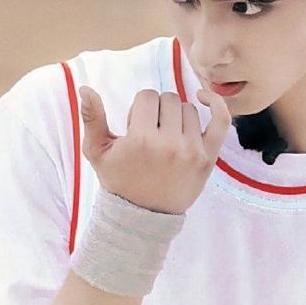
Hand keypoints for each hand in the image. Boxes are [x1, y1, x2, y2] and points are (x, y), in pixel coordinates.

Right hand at [78, 85, 230, 213]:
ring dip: (176, 116)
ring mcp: (191, 151)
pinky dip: (215, 104)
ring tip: (167, 136)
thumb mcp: (97, 152)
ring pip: (189, 108)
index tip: (136, 128)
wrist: (143, 216)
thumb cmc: (119, 180)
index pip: (147, 97)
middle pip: (168, 100)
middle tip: (151, 134)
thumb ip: (91, 119)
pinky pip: (220, 121)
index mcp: (141, 139)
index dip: (140, 109)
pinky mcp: (208, 158)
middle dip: (157, 111)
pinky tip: (203, 98)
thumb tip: (85, 88)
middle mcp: (169, 144)